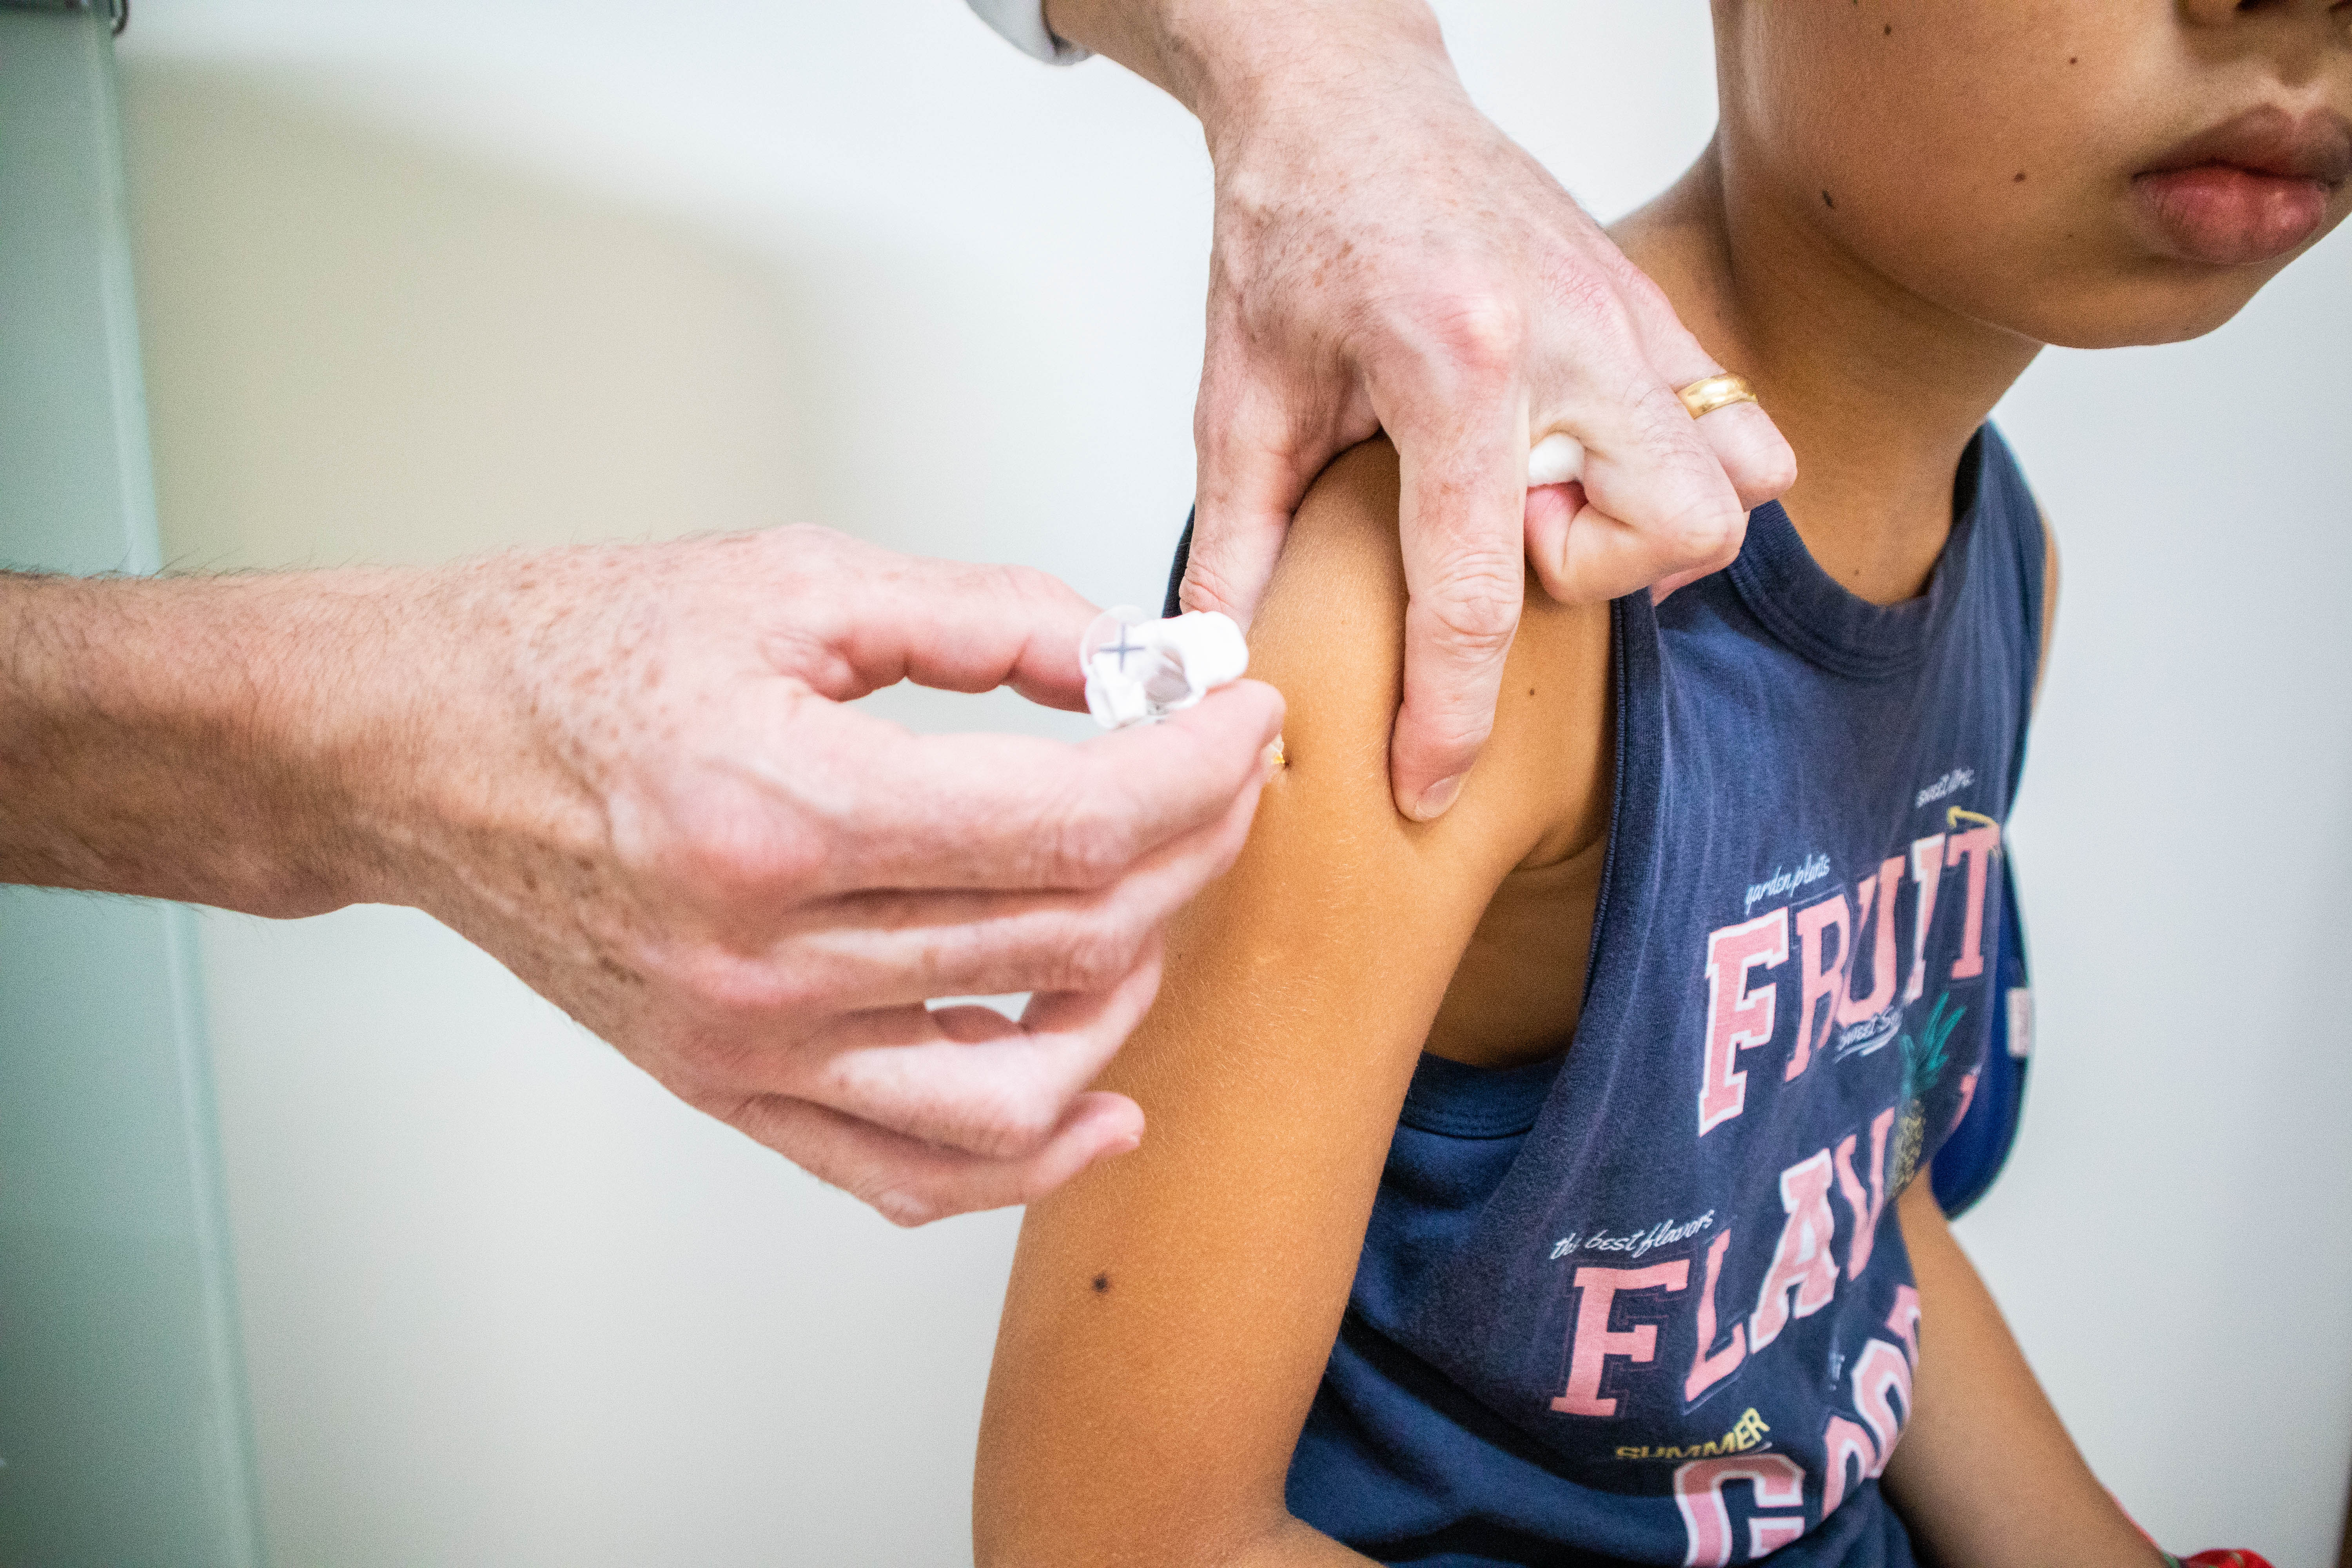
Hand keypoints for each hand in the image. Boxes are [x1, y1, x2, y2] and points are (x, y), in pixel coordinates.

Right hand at [0, 531, 1282, 1225]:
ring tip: (1161, 910)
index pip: (1069, 822)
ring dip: (1129, 1001)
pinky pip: (905, 1175)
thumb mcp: (787, 580)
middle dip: (1191, 849)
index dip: (1197, 770)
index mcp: (780, 810)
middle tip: (1228, 775)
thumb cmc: (576, 651)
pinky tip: (1099, 1104)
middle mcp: (762, 955)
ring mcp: (742, 1046)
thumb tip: (1131, 660)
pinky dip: (1022, 1159)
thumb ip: (981, 617)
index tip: (1250, 716)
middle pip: (1064, 939)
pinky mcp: (726, 1089)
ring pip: (1011, 1087)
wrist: (412, 749)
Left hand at [1047, 0, 1794, 818]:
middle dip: (1586, 579)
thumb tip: (1216, 669)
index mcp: (1456, 365)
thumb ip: (1233, 546)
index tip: (1426, 784)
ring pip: (1733, 486)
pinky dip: (1680, 473)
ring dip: (1644, 530)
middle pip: (1669, 537)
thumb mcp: (1238, 400)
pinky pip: (1739, 424)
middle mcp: (1569, 338)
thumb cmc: (1292, 231)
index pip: (1479, 594)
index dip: (1452, 717)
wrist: (1341, 100)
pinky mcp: (1652, 303)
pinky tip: (1584, 464)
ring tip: (1543, 498)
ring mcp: (1628, 316)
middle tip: (1497, 535)